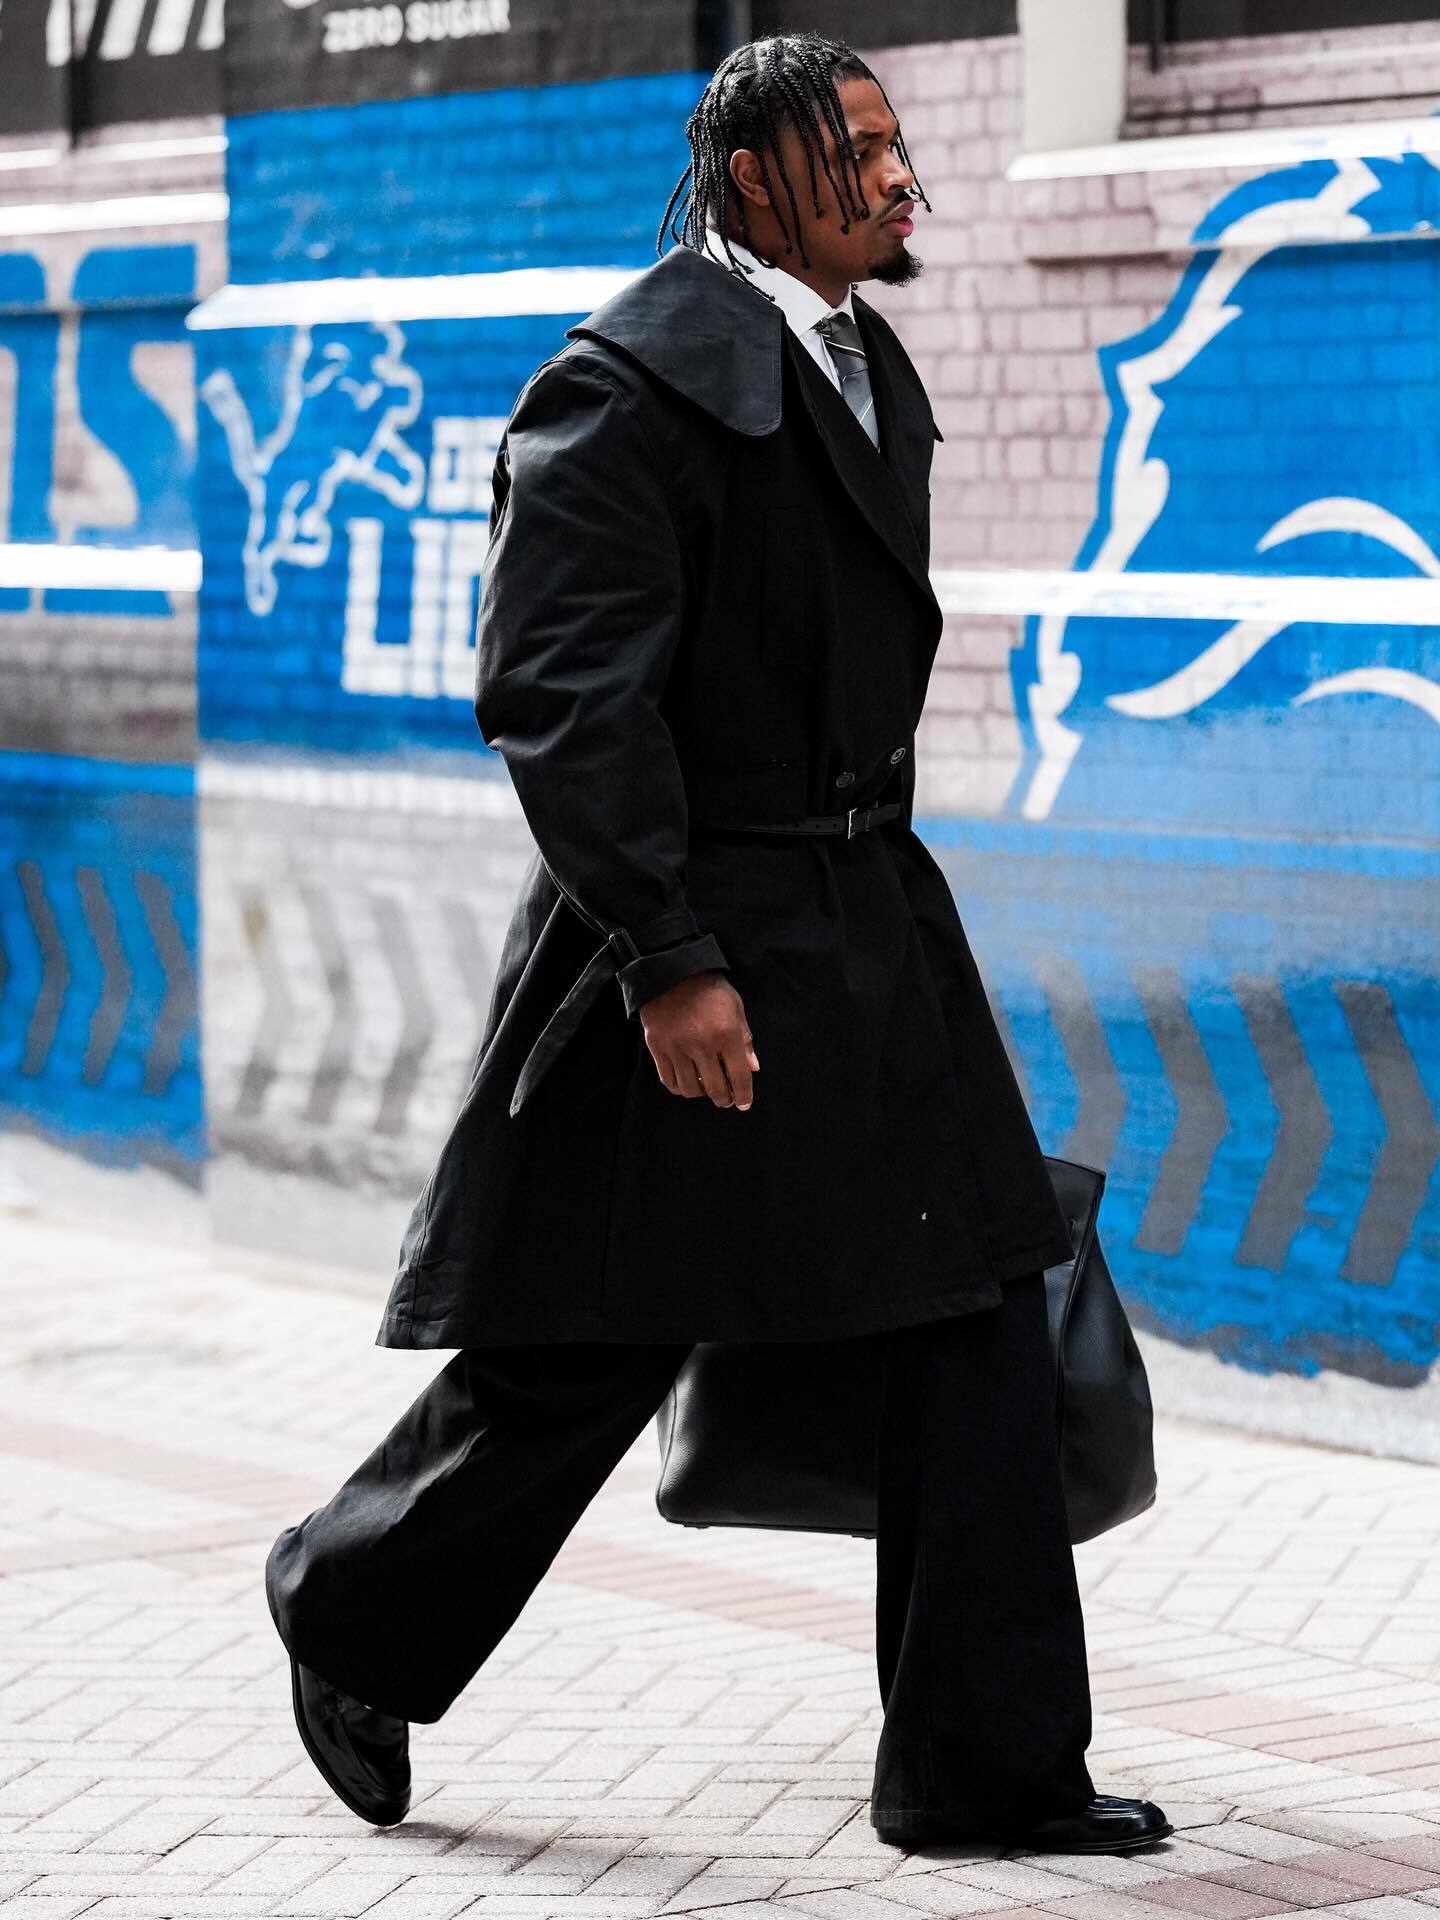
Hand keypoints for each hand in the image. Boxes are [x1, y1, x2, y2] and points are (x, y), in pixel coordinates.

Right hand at [639, 970, 759, 1109]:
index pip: (739, 1076)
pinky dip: (679, 1087)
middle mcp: (702, 1044)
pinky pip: (668, 1080)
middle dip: (724, 1099)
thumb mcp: (735, 1008)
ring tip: (705, 1087)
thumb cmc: (709, 988)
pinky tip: (686, 1083)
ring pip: (690, 1088)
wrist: (671, 971)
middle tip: (726, 1099)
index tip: (744, 1104)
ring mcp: (677, 1047)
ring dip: (701, 1093)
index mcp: (726, 1033)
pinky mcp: (657, 1047)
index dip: (743, 1095)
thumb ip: (744, 1039)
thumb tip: (752, 1068)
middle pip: (715, 1088)